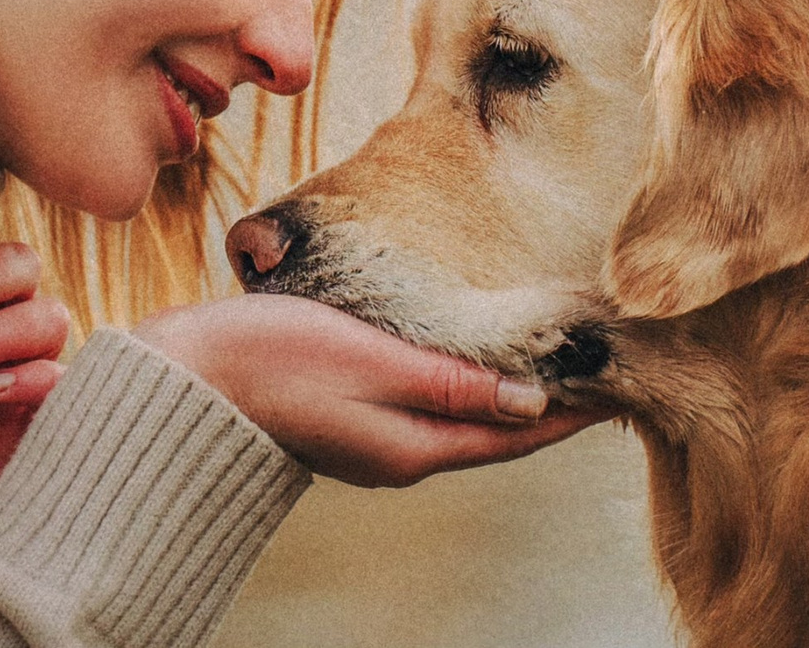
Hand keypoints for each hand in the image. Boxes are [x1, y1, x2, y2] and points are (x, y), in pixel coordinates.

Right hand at [136, 293, 597, 487]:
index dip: (570, 407)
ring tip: (552, 358)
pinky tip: (471, 357)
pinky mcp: (350, 414)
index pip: (516, 427)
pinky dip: (467, 382)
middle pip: (497, 427)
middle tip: (600, 367)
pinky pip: (431, 404)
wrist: (189, 380)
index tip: (619, 383)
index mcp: (416, 444)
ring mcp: (375, 438)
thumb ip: (452, 380)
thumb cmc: (277, 361)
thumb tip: (532, 397)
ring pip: (465, 416)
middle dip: (550, 401)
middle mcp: (403, 452)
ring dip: (510, 390)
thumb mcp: (373, 360)